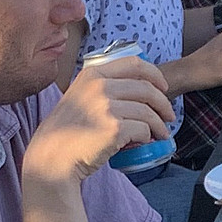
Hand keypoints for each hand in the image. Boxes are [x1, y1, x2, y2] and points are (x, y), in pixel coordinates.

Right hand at [26, 57, 175, 185]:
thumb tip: (137, 89)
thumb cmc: (66, 132)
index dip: (155, 74)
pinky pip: (143, 130)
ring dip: (160, 125)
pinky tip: (143, 143)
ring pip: (148, 112)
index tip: (163, 88)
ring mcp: (107, 107)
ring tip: (162, 134)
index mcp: (92, 74)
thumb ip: (101, 88)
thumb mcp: (78, 97)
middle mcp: (99, 86)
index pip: (134, 63)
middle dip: (164, 103)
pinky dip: (148, 137)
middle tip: (169, 116)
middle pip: (147, 88)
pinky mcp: (114, 128)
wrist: (52, 157)